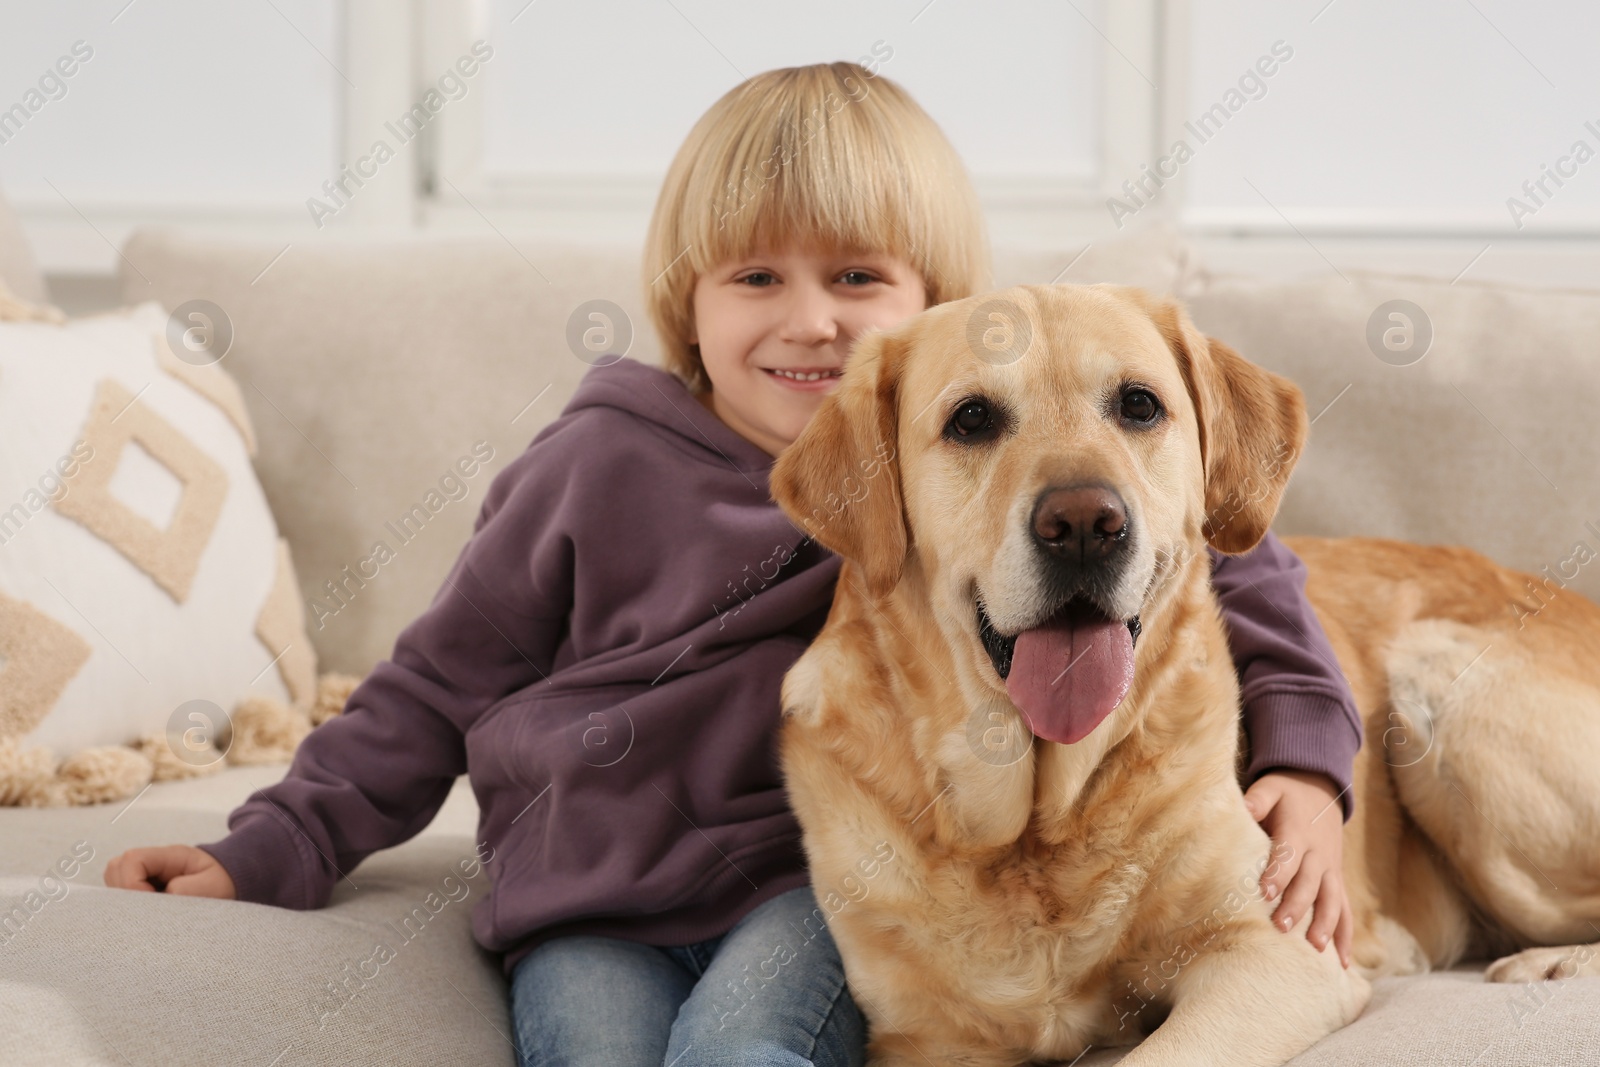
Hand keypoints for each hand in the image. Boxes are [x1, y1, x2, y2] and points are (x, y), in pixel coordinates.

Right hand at [103, 845, 236, 899]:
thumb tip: (161, 896)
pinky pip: (120, 894)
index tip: (151, 902)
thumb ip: (186, 890)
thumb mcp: (212, 887)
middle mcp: (152, 861)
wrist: (229, 884)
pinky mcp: (142, 887)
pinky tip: (145, 914)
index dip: (132, 883)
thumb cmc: (221, 884)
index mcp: (170, 855)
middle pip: (115, 868)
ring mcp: (145, 873)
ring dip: (123, 900)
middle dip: (123, 893)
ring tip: (146, 912)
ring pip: (113, 881)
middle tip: (145, 911)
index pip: (132, 859)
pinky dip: (127, 905)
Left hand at [1243, 770, 1351, 967]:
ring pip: (1331, 900)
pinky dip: (1345, 935)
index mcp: (1297, 831)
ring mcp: (1331, 870)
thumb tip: (1244, 808)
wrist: (1321, 790)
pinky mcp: (1336, 881)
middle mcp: (1318, 854)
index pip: (1288, 855)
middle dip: (1297, 905)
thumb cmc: (1286, 794)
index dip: (1277, 873)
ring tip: (1315, 948)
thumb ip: (1257, 799)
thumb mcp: (1270, 788)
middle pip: (1309, 882)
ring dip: (1324, 924)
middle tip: (1281, 927)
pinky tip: (1343, 963)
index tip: (1265, 893)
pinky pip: (1344, 910)